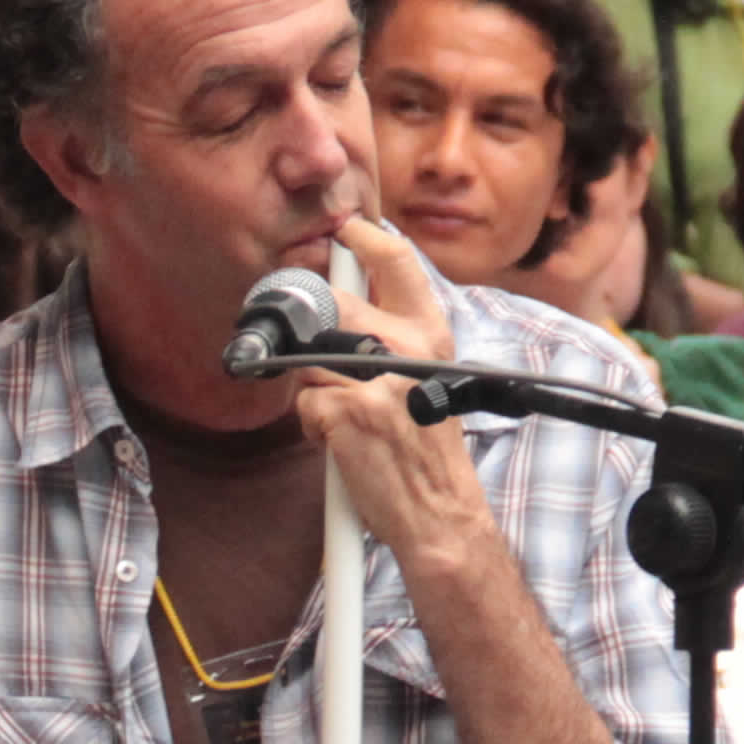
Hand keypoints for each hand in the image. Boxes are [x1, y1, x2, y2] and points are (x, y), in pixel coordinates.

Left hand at [283, 214, 498, 583]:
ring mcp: (374, 378)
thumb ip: (392, 340)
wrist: (439, 512)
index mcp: (431, 333)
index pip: (396, 260)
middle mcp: (406, 347)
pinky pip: (303, 404)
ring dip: (315, 390)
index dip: (363, 238)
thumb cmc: (427, 449)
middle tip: (326, 364)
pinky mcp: (346, 412)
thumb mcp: (428, 379)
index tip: (344, 230)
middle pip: (332, 306)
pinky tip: (344, 444)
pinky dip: (314, 427)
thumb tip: (346, 307)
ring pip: (309, 359)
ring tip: (350, 419)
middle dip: (315, 334)